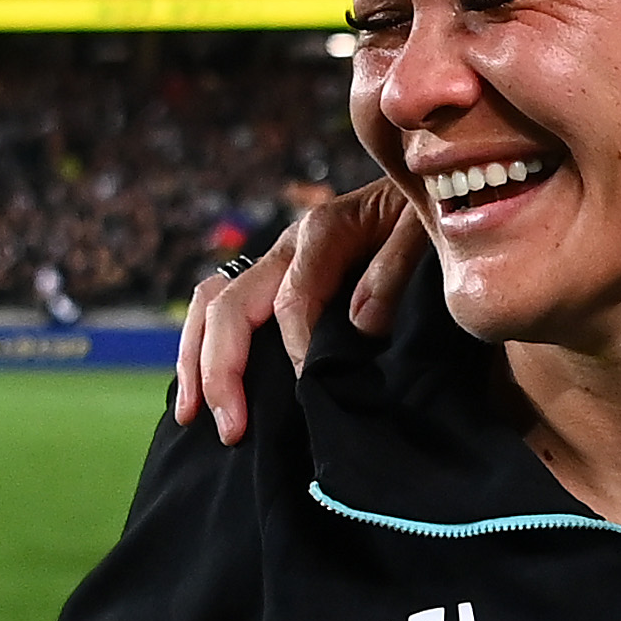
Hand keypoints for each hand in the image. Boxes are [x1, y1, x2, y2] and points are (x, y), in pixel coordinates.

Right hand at [171, 183, 422, 442]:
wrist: (429, 191)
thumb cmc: (430, 213)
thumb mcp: (425, 230)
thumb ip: (395, 269)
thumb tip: (362, 325)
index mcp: (322, 233)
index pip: (292, 300)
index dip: (298, 349)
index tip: (311, 392)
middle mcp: (286, 247)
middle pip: (229, 306)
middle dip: (221, 369)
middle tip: (232, 429)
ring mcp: (274, 263)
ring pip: (211, 306)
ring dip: (196, 361)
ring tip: (190, 416)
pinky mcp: (276, 280)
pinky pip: (225, 311)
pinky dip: (205, 350)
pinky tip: (204, 391)